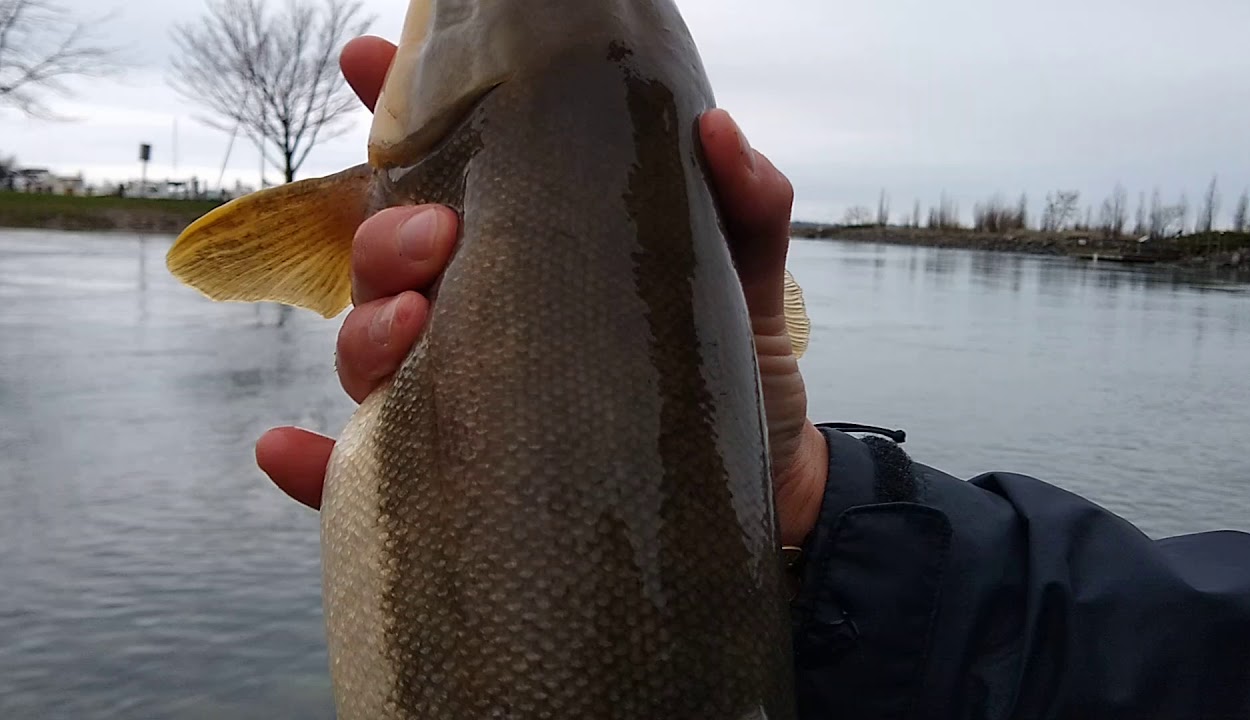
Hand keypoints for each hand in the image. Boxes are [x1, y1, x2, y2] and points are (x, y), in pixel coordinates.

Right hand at [256, 36, 828, 547]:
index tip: (366, 61)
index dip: (396, 115)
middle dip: (387, 237)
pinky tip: (286, 450)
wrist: (762, 493)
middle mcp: (479, 325)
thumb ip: (744, 209)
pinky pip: (362, 481)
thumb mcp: (745, 284)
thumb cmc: (731, 373)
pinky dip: (314, 469)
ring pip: (369, 359)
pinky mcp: (460, 491)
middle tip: (438, 236)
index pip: (447, 177)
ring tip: (409, 326)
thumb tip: (715, 128)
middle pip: (390, 266)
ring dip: (362, 336)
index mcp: (530, 260)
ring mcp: (462, 407)